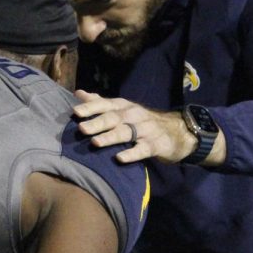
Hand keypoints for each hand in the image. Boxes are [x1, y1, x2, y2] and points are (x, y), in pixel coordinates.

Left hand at [72, 90, 198, 163]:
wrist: (177, 131)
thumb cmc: (142, 121)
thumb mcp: (123, 109)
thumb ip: (100, 102)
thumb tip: (79, 93)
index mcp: (123, 106)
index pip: (105, 105)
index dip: (90, 108)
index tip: (75, 112)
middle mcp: (133, 115)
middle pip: (113, 118)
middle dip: (97, 123)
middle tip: (81, 128)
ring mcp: (145, 130)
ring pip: (126, 133)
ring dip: (110, 137)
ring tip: (95, 142)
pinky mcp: (155, 145)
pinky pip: (142, 150)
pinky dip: (131, 154)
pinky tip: (120, 158)